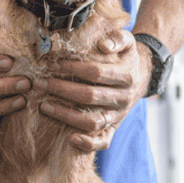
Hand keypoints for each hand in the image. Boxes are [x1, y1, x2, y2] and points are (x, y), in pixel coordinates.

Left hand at [39, 30, 151, 151]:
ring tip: (44, 106)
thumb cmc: (126, 57)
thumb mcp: (128, 41)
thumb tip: (103, 45)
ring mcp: (118, 116)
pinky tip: (70, 138)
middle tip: (41, 83)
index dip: (75, 68)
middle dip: (62, 90)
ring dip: (67, 115)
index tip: (55, 64)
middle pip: (90, 97)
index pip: (97, 73)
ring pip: (93, 121)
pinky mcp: (114, 128)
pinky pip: (104, 142)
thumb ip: (118, 38)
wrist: (142, 77)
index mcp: (127, 76)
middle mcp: (124, 99)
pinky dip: (88, 144)